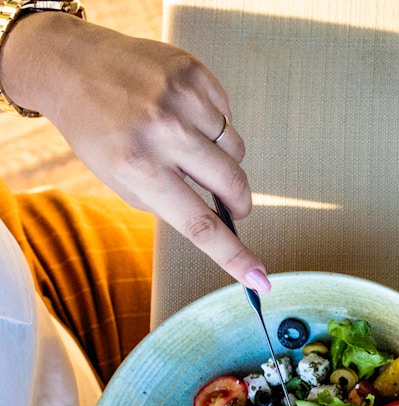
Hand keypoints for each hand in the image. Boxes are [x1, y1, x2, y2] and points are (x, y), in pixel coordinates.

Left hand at [0, 12, 268, 289]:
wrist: (69, 64)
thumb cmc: (95, 127)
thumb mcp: (119, 178)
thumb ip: (169, 200)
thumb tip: (220, 219)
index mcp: (137, 166)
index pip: (200, 224)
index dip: (234, 255)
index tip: (259, 278)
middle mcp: (162, 131)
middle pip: (232, 184)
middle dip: (238, 200)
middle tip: (230, 203)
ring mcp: (181, 99)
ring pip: (237, 150)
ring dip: (221, 156)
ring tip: (188, 142)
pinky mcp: (193, 72)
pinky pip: (228, 116)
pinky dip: (213, 123)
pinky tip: (184, 114)